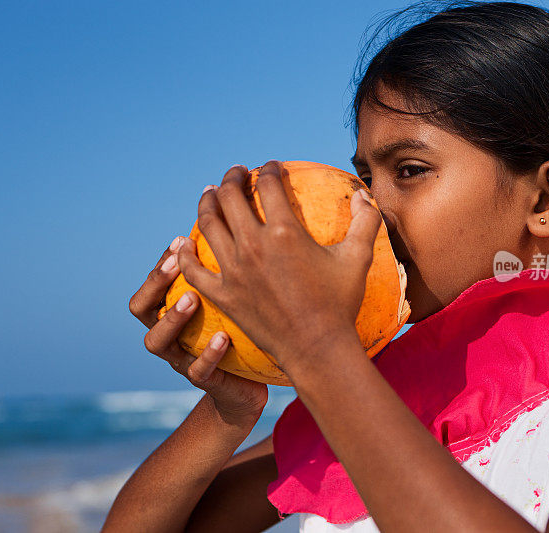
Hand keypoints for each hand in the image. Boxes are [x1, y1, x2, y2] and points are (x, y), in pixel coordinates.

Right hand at [129, 239, 267, 425]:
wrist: (245, 391)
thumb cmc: (236, 336)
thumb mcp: (228, 305)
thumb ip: (222, 277)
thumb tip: (239, 227)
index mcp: (168, 315)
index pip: (150, 286)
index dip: (160, 264)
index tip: (182, 240)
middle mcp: (167, 336)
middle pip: (141, 309)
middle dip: (156, 283)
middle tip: (179, 262)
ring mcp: (180, 361)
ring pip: (157, 341)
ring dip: (172, 318)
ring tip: (193, 298)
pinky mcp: (205, 383)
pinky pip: (198, 371)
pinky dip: (208, 354)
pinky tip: (223, 337)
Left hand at [174, 161, 380, 373]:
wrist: (317, 348)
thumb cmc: (340, 304)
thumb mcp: (359, 258)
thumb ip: (366, 221)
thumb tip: (363, 193)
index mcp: (286, 232)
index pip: (269, 184)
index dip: (269, 169)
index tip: (271, 168)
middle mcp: (254, 245)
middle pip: (231, 196)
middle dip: (232, 177)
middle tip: (236, 173)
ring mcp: (234, 271)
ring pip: (207, 224)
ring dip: (206, 203)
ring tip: (210, 194)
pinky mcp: (223, 295)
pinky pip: (193, 270)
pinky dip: (184, 254)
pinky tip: (182, 244)